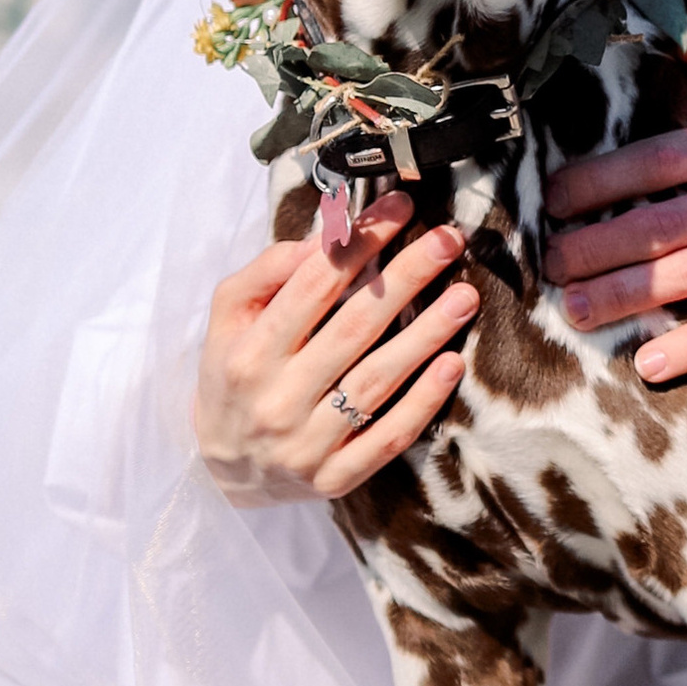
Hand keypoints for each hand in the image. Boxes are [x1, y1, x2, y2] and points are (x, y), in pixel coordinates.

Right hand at [195, 190, 479, 506]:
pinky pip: (387, 438)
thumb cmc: (233, 377)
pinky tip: (452, 365)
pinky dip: (422, 402)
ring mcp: (306, 444)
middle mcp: (276, 399)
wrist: (221, 469)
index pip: (312, 286)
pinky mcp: (334, 478)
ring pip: (376, 381)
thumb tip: (324, 237)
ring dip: (427, 335)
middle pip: (353, 327)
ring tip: (465, 296)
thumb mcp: (229, 320)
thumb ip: (267, 273)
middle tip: (448, 241)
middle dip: (406, 277)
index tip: (399, 207)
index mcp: (248, 353)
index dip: (359, 242)